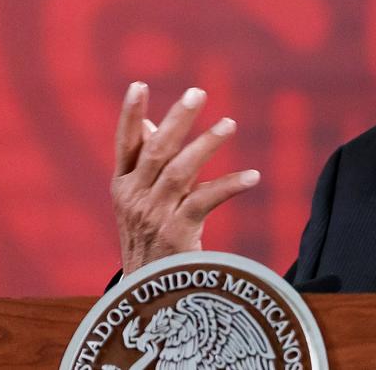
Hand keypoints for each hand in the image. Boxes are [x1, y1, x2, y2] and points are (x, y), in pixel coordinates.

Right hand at [111, 82, 259, 273]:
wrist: (148, 291)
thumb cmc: (149, 237)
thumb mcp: (139, 200)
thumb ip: (145, 163)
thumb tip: (148, 124)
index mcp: (122, 186)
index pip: (124, 144)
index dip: (129, 115)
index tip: (138, 85)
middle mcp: (134, 197)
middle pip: (156, 151)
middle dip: (177, 120)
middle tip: (197, 93)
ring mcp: (154, 215)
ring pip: (181, 171)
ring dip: (207, 145)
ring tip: (230, 123)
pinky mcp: (177, 232)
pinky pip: (206, 200)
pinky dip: (230, 184)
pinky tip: (253, 175)